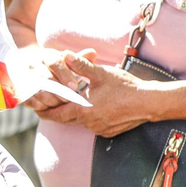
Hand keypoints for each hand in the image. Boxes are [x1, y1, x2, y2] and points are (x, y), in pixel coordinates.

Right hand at [22, 48, 96, 111]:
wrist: (33, 72)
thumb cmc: (57, 69)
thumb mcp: (68, 62)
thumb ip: (80, 60)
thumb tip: (92, 53)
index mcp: (46, 55)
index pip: (55, 62)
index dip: (65, 75)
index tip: (75, 87)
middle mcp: (33, 64)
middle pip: (45, 78)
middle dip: (58, 91)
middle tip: (69, 100)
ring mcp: (24, 77)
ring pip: (37, 90)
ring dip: (50, 100)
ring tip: (61, 106)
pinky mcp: (20, 90)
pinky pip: (29, 99)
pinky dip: (40, 106)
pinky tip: (50, 108)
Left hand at [36, 52, 152, 136]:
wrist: (150, 102)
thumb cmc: (126, 87)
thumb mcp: (102, 73)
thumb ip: (81, 66)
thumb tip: (64, 55)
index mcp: (83, 110)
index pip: (56, 114)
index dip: (45, 111)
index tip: (36, 108)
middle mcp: (89, 122)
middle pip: (65, 119)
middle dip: (55, 112)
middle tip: (46, 106)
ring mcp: (100, 128)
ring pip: (79, 122)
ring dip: (73, 113)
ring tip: (67, 103)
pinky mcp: (109, 131)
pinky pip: (93, 125)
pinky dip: (88, 117)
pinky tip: (90, 108)